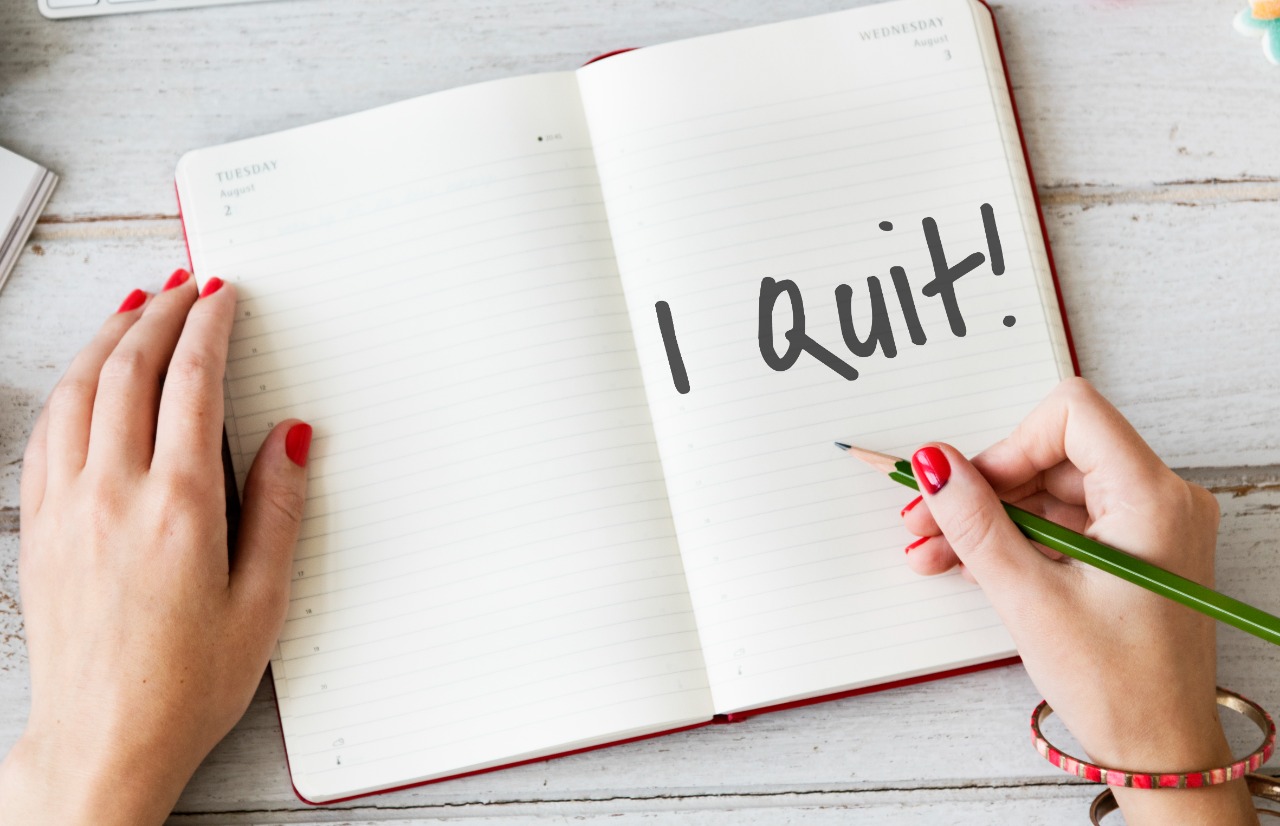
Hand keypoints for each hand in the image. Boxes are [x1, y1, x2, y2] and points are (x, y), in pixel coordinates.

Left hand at [0, 271, 310, 825]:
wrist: (103, 740)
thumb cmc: (186, 684)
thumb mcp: (262, 601)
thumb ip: (278, 508)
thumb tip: (289, 437)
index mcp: (179, 507)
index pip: (192, 384)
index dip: (209, 327)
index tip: (222, 295)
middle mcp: (114, 494)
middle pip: (129, 371)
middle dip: (160, 314)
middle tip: (185, 284)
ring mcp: (66, 508)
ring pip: (78, 391)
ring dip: (108, 338)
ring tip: (135, 306)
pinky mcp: (40, 529)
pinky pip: (45, 432)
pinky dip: (68, 386)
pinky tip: (83, 378)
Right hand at [901, 378, 1256, 824]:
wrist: (1160, 751)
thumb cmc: (1119, 686)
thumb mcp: (1029, 599)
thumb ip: (976, 522)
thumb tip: (935, 463)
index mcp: (1151, 498)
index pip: (1071, 416)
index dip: (1008, 444)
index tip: (966, 486)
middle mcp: (1159, 500)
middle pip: (1053, 455)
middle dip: (984, 488)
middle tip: (926, 520)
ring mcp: (1149, 525)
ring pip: (1051, 491)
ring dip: (990, 518)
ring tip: (936, 552)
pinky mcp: (1133, 550)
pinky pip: (1065, 522)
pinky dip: (1018, 539)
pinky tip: (972, 564)